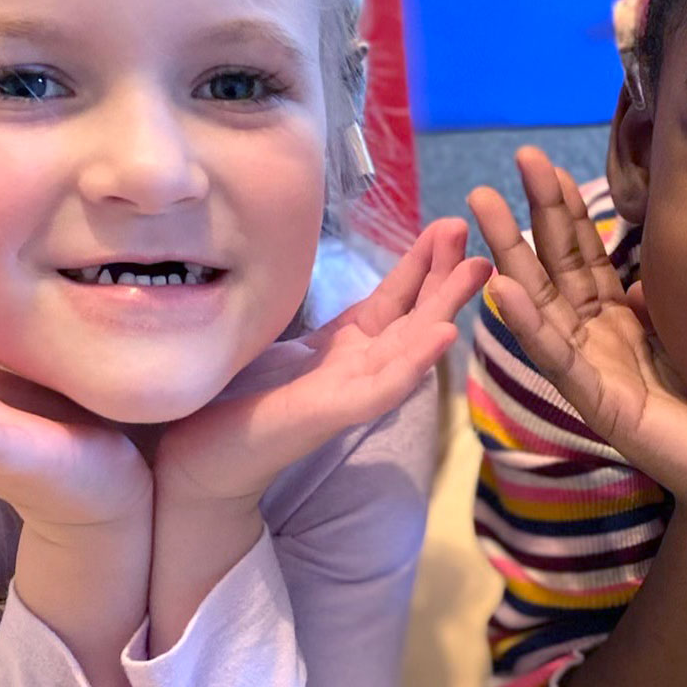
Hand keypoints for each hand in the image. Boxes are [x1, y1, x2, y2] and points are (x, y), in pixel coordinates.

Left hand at [154, 218, 490, 509]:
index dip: (423, 263)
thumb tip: (323, 278)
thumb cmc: (241, 406)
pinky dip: (416, 360)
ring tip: (477, 271)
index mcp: (350, 348)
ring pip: (411, 346)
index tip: (450, 227)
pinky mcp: (333, 413)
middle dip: (447, 277)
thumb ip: (320, 328)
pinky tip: (444, 334)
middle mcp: (360, 369)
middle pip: (415, 317)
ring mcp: (351, 393)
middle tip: (482, 238)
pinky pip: (383, 386)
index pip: (396, 299)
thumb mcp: (288, 351)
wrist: (204, 459)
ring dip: (446, 308)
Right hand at [468, 147, 686, 526]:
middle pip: (552, 268)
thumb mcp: (682, 335)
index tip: (542, 163)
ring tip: (483, 208)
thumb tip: (636, 275)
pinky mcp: (600, 405)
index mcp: (613, 322)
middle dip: (526, 217)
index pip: (580, 256)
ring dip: (509, 254)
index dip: (562, 209)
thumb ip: (654, 303)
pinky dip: (529, 325)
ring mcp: (591, 372)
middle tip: (499, 170)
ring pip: (541, 304)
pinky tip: (503, 291)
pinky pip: (560, 359)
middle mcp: (593, 341)